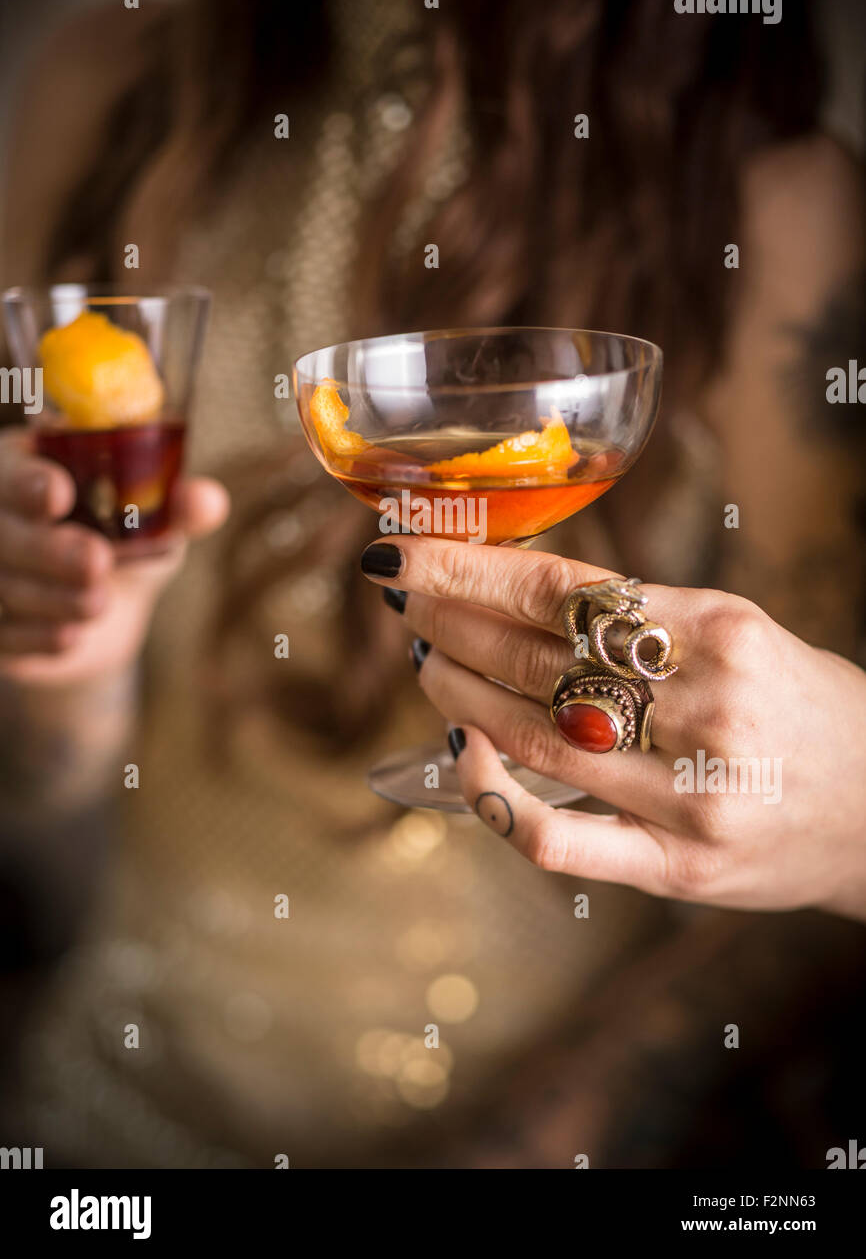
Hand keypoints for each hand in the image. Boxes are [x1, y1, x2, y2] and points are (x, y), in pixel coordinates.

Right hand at [0, 430, 228, 685]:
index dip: (25, 482)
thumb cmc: (128, 543)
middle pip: (0, 533)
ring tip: (98, 603)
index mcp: (24, 472)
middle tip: (96, 560)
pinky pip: (2, 636)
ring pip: (3, 585)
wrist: (109, 609)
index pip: (8, 472)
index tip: (58, 493)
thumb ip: (178, 508)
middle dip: (46, 548)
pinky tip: (70, 637)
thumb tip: (210, 502)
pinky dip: (36, 638)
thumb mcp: (156, 523)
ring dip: (51, 596)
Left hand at [361, 538, 865, 920]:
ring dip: (457, 692)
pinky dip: (493, 799)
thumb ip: (641, 616)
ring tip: (426, 659)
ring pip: (532, 736)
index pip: (562, 588)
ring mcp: (689, 793)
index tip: (408, 553)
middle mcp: (705, 707)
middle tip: (405, 597)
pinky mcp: (679, 865)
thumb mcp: (739, 631)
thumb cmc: (800, 706)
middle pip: (536, 656)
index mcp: (720, 630)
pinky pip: (559, 841)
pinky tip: (463, 755)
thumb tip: (515, 590)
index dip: (468, 569)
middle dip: (449, 620)